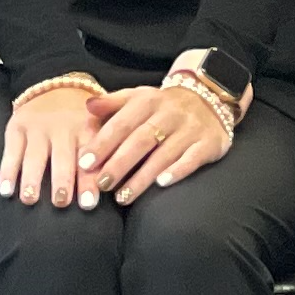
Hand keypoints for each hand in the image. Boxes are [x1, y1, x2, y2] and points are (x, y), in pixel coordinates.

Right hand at [0, 84, 110, 209]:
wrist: (56, 87)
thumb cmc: (82, 119)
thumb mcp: (101, 123)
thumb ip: (109, 147)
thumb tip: (118, 180)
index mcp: (87, 128)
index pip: (89, 156)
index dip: (89, 180)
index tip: (89, 203)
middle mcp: (62, 128)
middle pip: (62, 157)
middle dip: (62, 179)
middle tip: (61, 201)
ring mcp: (38, 127)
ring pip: (35, 155)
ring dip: (32, 178)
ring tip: (30, 199)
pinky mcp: (17, 127)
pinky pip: (11, 151)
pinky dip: (8, 171)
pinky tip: (6, 191)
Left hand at [81, 80, 230, 197]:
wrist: (209, 99)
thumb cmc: (163, 106)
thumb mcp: (138, 97)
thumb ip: (112, 104)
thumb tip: (88, 106)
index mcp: (148, 100)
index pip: (122, 122)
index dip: (103, 143)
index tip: (85, 163)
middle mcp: (169, 113)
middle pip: (141, 140)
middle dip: (119, 164)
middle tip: (101, 185)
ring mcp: (190, 128)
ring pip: (163, 154)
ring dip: (142, 177)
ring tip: (122, 197)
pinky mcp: (209, 143)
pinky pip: (192, 159)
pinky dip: (177, 171)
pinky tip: (162, 184)